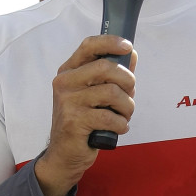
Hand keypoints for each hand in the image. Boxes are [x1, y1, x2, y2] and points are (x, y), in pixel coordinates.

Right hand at [35, 35, 136, 195]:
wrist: (64, 153)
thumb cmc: (83, 120)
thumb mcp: (94, 93)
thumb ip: (111, 74)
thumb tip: (131, 53)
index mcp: (69, 71)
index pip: (88, 46)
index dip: (110, 42)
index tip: (128, 47)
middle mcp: (65, 82)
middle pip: (106, 67)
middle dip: (128, 81)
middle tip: (130, 95)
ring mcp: (68, 102)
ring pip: (113, 93)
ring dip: (127, 107)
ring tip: (124, 115)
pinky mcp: (75, 121)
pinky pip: (110, 117)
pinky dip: (121, 124)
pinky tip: (117, 128)